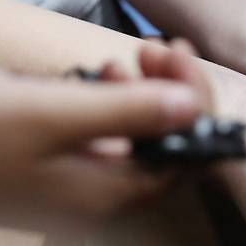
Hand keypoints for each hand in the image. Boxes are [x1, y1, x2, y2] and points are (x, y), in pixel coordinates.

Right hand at [0, 69, 198, 223]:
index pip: (182, 158)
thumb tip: (193, 109)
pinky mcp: (57, 167)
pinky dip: (111, 104)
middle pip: (162, 147)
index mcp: (108, 196)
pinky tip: (102, 75)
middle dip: (171, 93)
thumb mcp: (50, 116)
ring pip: (136, 139)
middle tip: (158, 48)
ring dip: (143, 94)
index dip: (195, 107)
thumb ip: (124, 113)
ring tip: (130, 56)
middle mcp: (100, 197)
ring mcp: (77, 185)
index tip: (182, 57)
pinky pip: (105, 137)